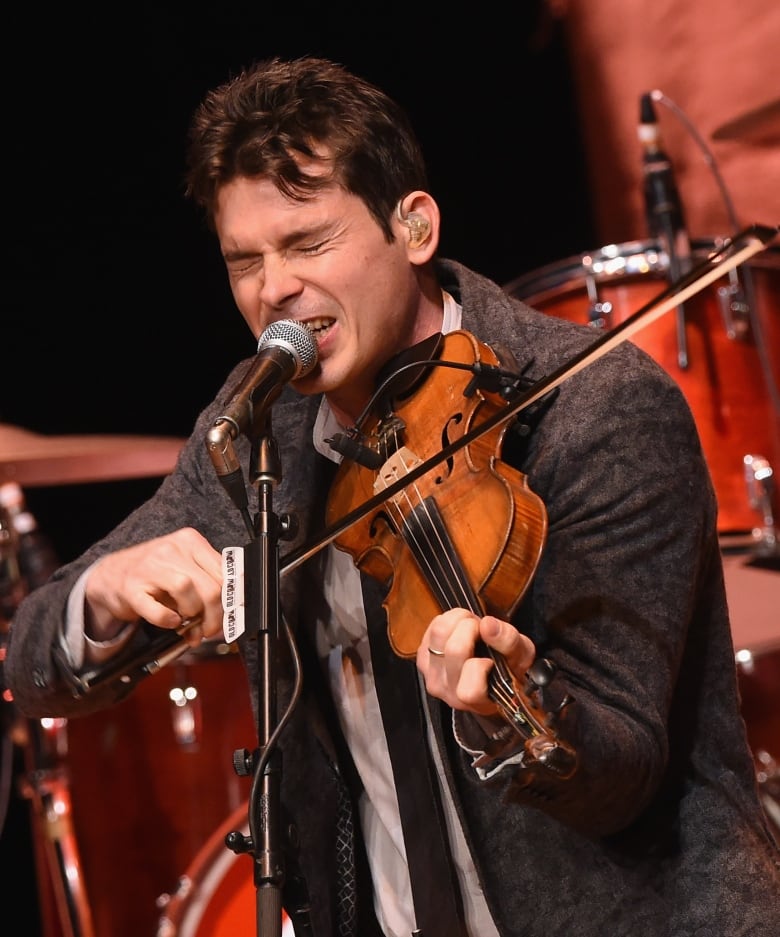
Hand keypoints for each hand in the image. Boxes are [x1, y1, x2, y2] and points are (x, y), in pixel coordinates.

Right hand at [84, 528, 223, 647]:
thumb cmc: (154, 574)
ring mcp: (150, 566)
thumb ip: (207, 585)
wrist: (110, 575)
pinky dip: (168, 620)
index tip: (229, 617)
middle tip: (209, 629)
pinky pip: (158, 610)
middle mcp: (172, 549)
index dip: (230, 601)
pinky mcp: (132, 587)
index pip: (225, 573)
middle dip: (215, 617)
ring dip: (193, 616)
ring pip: (187, 590)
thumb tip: (227, 614)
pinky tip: (170, 622)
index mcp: (190, 541)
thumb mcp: (184, 569)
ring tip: (188, 625)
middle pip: (211, 586)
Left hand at [416, 608, 535, 716]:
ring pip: (440, 632)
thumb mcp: (521, 656)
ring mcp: (432, 676)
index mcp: (476, 700)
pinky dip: (447, 621)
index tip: (492, 656)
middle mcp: (449, 692)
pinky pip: (431, 628)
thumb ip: (509, 641)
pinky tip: (458, 630)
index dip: (482, 664)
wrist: (486, 671)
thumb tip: (488, 624)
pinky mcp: (421, 659)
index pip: (470, 688)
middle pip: (455, 649)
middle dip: (473, 628)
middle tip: (482, 629)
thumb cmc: (507, 667)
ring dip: (458, 620)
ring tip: (471, 625)